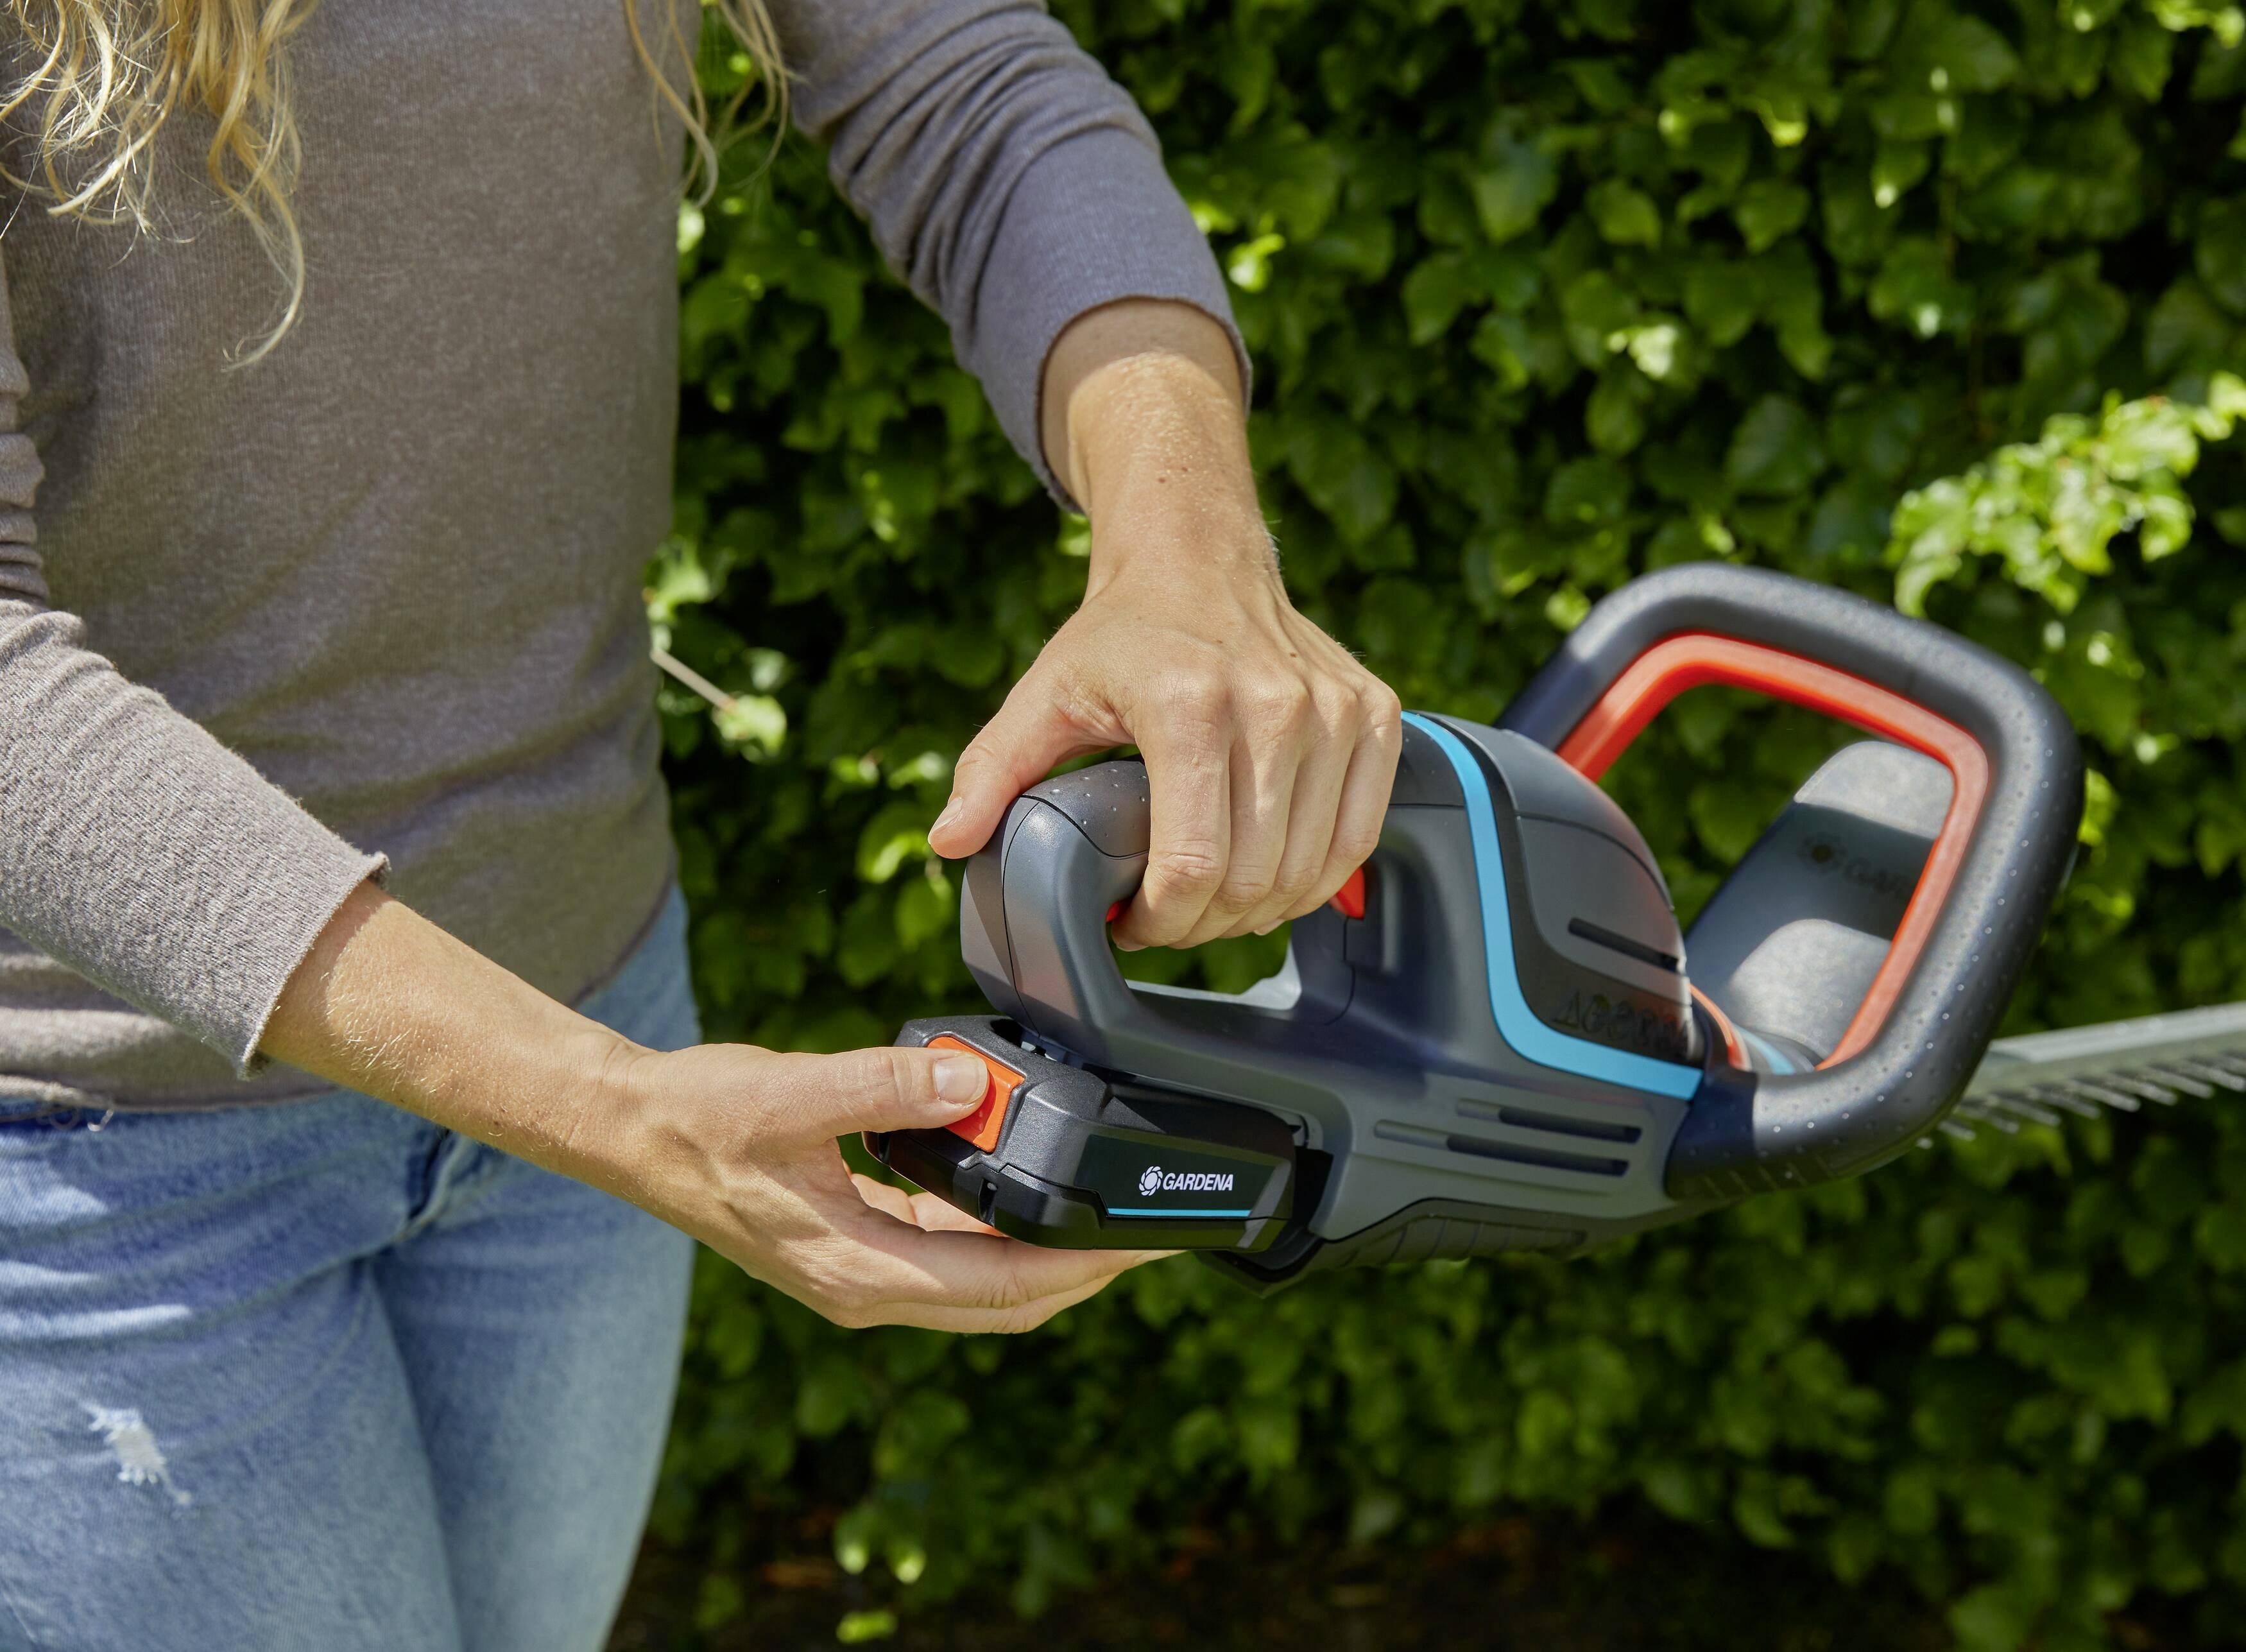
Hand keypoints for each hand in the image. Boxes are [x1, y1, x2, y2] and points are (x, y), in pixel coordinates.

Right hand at [264, 883, 1160, 1331]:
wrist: (632, 1130)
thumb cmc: (701, 1117)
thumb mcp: (794, 1093)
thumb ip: (887, 1086)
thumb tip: (973, 1082)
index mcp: (861, 1268)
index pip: (1004, 1286)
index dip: (1084, 1266)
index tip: (1146, 1239)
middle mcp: (869, 1285)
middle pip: (1008, 1301)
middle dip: (1086, 1269)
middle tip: (1154, 1228)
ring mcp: (862, 1271)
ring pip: (983, 1282)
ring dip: (1045, 1251)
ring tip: (1106, 1205)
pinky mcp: (856, 1244)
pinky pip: (950, 1250)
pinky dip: (996, 1225)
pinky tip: (1020, 1179)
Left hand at [927, 301, 1402, 949]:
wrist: (1199, 556)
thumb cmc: (1123, 634)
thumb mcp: (1045, 693)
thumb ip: (993, 769)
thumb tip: (949, 842)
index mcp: (1189, 707)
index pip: (1193, 865)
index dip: (1161, 921)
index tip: (1133, 923)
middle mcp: (1274, 706)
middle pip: (1254, 879)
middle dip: (1205, 923)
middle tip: (1170, 916)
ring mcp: (1333, 710)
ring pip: (1310, 868)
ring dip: (1261, 908)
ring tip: (1214, 899)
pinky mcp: (1372, 713)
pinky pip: (1359, 834)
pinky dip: (1318, 875)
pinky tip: (1272, 876)